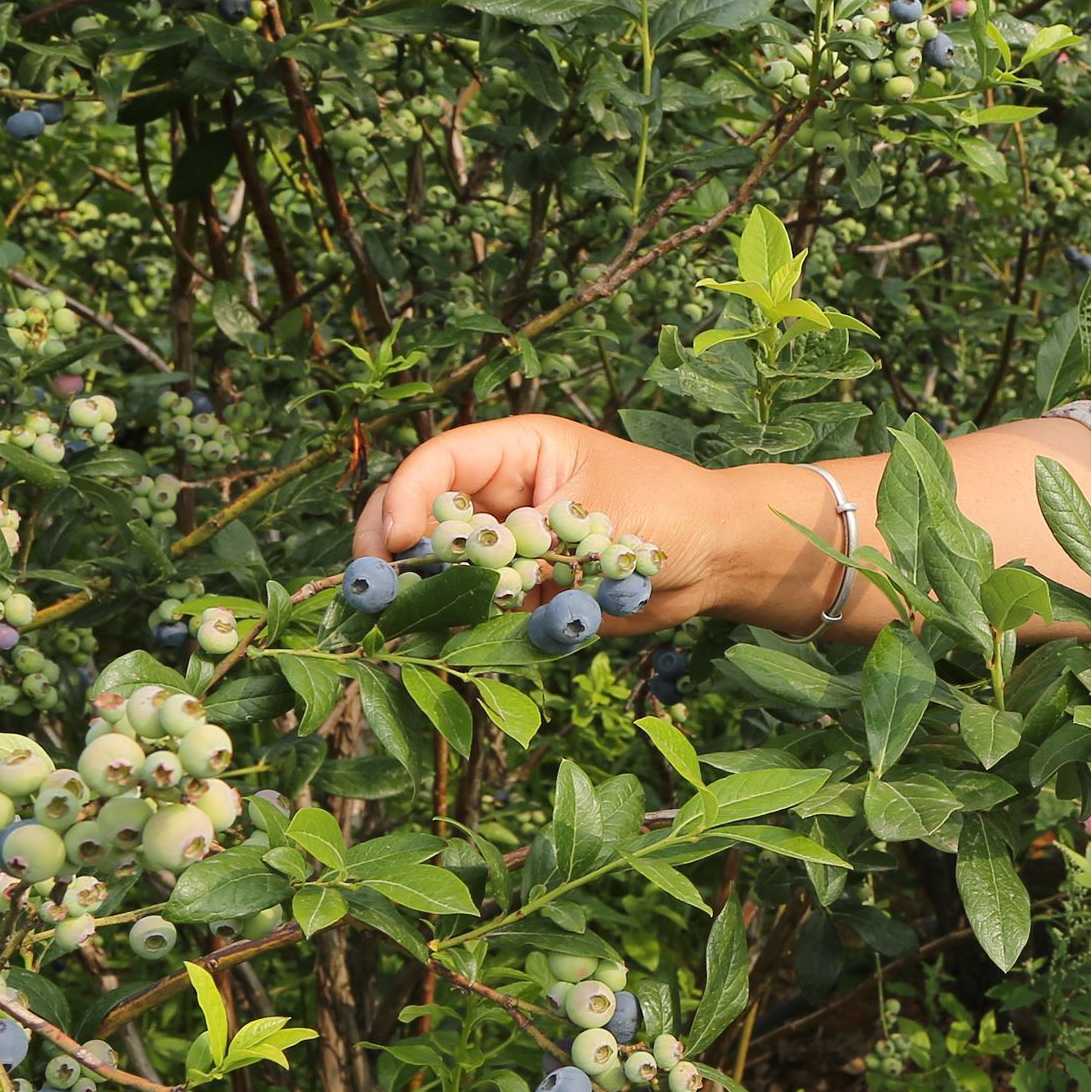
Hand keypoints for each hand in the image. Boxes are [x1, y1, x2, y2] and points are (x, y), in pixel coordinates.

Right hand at [357, 415, 806, 634]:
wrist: (717, 560)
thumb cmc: (671, 512)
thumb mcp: (598, 516)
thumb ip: (535, 542)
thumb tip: (473, 569)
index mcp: (518, 450)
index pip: (441, 462)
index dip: (409, 497)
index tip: (399, 540)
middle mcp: (502, 493)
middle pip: (421, 513)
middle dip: (393, 550)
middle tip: (373, 592)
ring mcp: (508, 543)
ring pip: (440, 566)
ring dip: (421, 594)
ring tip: (401, 623)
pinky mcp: (521, 590)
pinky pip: (478, 607)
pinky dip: (464, 624)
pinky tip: (451, 640)